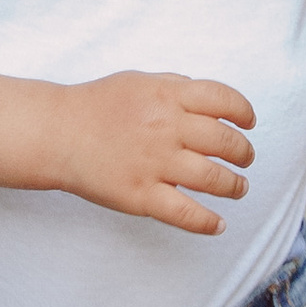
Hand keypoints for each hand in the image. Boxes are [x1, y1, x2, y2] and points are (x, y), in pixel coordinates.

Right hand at [51, 72, 255, 233]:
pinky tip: (218, 225)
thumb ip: (176, 87)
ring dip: (235, 185)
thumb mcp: (139, 81)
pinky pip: (186, 213)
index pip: (224, 100)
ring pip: (214, 179)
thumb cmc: (96, 106)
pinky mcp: (141, 195)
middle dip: (244, 153)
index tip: (249, 122)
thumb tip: (211, 100)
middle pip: (226, 142)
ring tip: (238, 187)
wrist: (56, 133)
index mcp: (168, 96)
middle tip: (245, 159)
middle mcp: (167, 128)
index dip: (244, 112)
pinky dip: (208, 223)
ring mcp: (155, 163)